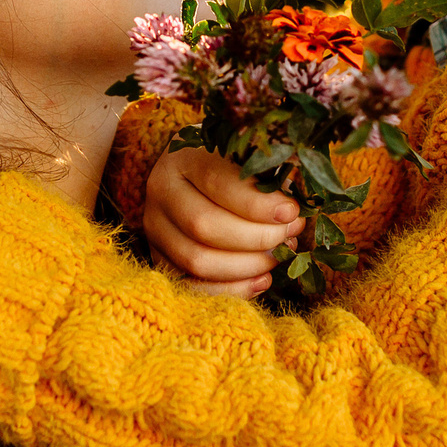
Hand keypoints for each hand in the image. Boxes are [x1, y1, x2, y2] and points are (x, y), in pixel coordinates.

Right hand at [142, 148, 304, 297]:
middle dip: (256, 238)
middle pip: (204, 226)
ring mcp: (154, 228)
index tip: (291, 212)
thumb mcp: (247, 156)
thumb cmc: (231, 164)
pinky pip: (192, 286)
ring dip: (246, 266)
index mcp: (183, 156)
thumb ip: (267, 179)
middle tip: (289, 235)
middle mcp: (161, 191)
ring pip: (196, 260)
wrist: (192, 173)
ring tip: (277, 257)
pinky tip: (262, 280)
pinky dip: (231, 289)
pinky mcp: (158, 257)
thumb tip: (292, 217)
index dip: (257, 204)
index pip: (218, 182)